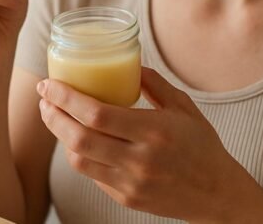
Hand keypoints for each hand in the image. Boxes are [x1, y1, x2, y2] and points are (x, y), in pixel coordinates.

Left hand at [36, 67, 260, 221]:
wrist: (217, 193)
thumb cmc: (201, 144)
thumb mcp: (184, 107)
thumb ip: (155, 83)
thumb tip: (128, 63)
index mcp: (154, 131)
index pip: (97, 114)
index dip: (66, 98)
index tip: (50, 84)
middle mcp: (140, 160)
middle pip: (79, 138)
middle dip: (53, 115)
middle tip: (44, 98)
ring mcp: (131, 183)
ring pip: (79, 160)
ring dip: (61, 136)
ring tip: (55, 116)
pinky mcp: (126, 199)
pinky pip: (93, 174)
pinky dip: (80, 154)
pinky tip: (77, 137)